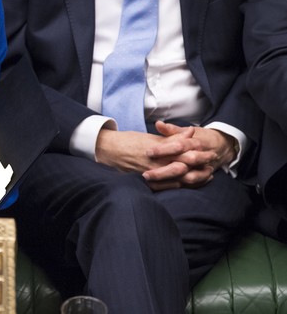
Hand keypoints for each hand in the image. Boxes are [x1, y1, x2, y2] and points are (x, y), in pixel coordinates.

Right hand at [94, 123, 226, 190]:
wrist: (108, 151)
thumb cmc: (128, 141)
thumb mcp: (150, 137)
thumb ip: (171, 137)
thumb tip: (191, 133)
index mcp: (158, 150)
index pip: (184, 151)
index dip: (199, 152)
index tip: (210, 150)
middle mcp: (157, 163)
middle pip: (185, 166)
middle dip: (201, 164)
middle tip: (213, 161)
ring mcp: (153, 174)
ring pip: (180, 179)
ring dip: (196, 177)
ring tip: (208, 174)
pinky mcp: (148, 183)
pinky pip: (169, 187)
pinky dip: (183, 185)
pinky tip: (191, 183)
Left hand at [142, 121, 235, 189]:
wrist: (220, 148)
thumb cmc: (197, 137)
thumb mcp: (185, 131)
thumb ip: (171, 129)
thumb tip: (158, 124)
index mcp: (195, 144)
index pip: (179, 147)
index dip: (163, 149)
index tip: (148, 152)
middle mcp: (199, 158)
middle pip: (182, 167)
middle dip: (163, 172)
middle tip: (145, 173)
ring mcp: (200, 171)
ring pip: (185, 179)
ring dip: (167, 182)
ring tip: (148, 181)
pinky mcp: (198, 179)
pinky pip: (185, 187)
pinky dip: (172, 188)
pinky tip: (155, 187)